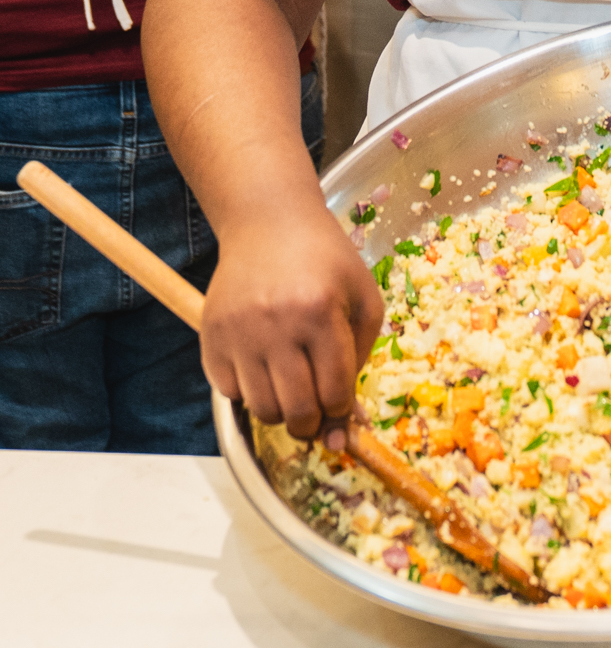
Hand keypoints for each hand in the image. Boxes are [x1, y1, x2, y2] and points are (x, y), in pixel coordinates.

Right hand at [200, 199, 385, 438]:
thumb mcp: (362, 296)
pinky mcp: (211, 335)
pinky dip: (249, 393)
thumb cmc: (325, 260)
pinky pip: (229, 393)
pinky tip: (262, 370)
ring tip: (290, 391)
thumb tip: (346, 420)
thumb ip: (361, 356)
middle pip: (296, 410)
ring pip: (261, 409)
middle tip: (314, 415)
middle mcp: (277, 324)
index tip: (339, 406)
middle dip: (311, 424)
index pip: (334, 391)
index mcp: (321, 313)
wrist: (269, 223)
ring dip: (280, 412)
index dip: (340, 410)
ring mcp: (239, 332)